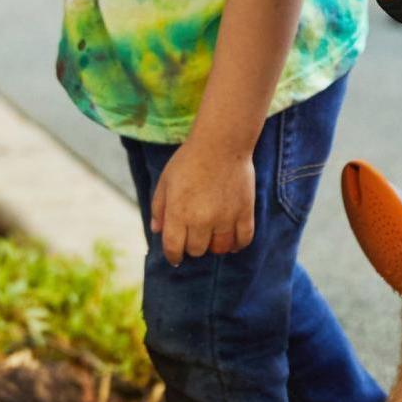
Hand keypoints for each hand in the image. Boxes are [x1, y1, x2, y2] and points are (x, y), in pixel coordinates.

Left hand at [148, 133, 255, 266]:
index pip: (174, 248)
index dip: (173, 256)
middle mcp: (201, 220)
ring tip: (212, 237)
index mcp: (178, 213)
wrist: (221, 143)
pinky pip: (243, 240)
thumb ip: (158, 207)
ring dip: (214, 246)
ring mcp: (225, 218)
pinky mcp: (244, 213)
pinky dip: (237, 245)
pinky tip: (232, 242)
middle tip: (194, 237)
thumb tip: (156, 231)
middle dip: (192, 247)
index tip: (176, 257)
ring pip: (219, 249)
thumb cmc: (190, 160)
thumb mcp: (165, 181)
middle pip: (196, 250)